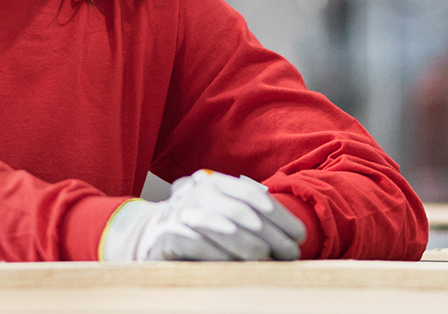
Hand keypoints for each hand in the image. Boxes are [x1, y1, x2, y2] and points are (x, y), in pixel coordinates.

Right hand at [100, 170, 307, 261]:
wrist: (148, 237)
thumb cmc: (197, 231)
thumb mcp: (222, 215)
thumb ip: (249, 218)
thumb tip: (292, 236)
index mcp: (214, 182)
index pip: (252, 194)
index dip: (279, 214)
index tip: (299, 234)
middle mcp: (196, 192)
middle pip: (241, 212)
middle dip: (270, 234)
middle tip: (289, 253)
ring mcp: (179, 212)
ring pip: (220, 226)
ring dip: (247, 244)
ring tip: (265, 258)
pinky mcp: (165, 236)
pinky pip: (195, 243)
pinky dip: (217, 254)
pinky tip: (234, 264)